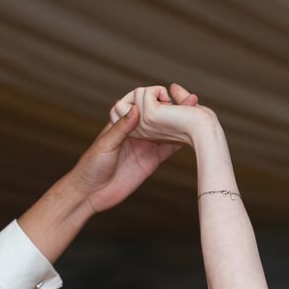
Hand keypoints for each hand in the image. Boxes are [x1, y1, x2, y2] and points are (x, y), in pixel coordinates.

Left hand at [65, 83, 201, 212]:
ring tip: (197, 115)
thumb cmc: (91, 166)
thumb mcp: (105, 145)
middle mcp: (136, 131)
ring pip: (167, 130)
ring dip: (181, 123)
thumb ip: (121, 128)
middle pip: (158, 115)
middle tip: (189, 100)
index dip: (153, 97)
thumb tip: (137, 109)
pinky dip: (181, 142)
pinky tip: (194, 137)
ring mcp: (145, 145)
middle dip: (172, 107)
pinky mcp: (152, 161)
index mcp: (122, 123)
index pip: (141, 103)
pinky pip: (169, 149)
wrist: (91, 193)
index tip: (165, 95)